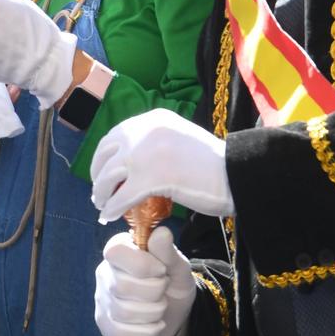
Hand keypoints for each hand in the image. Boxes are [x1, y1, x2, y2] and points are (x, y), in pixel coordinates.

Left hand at [91, 109, 232, 222]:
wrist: (236, 172)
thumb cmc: (214, 163)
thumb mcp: (179, 138)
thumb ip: (156, 142)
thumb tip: (132, 160)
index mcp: (153, 119)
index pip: (115, 136)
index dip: (104, 156)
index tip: (102, 172)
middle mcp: (144, 132)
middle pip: (106, 154)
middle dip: (98, 175)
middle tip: (100, 192)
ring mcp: (145, 154)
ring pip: (109, 177)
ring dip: (101, 194)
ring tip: (103, 206)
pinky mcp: (150, 179)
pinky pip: (121, 198)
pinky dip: (112, 209)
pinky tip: (109, 216)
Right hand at [94, 226, 194, 335]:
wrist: (174, 312)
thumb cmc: (172, 280)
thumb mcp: (177, 265)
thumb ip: (168, 251)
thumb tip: (162, 232)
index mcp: (119, 250)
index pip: (116, 252)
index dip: (142, 264)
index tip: (161, 269)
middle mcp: (105, 273)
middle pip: (122, 286)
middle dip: (154, 292)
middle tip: (163, 288)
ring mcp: (102, 300)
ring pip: (123, 312)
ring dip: (153, 312)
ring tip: (160, 306)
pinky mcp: (105, 324)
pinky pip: (120, 333)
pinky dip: (146, 332)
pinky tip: (154, 324)